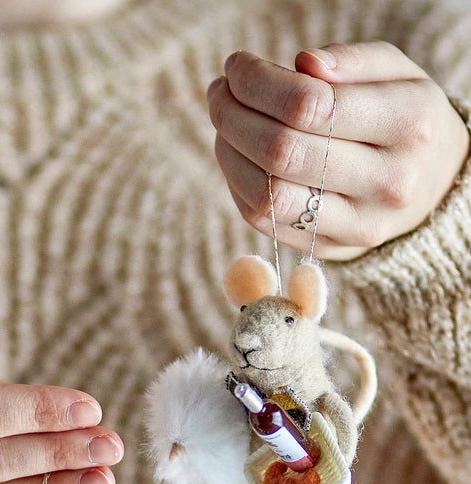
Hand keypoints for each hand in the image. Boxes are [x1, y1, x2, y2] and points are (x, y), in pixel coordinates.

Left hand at [207, 42, 469, 260]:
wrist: (437, 184)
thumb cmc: (404, 116)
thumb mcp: (397, 72)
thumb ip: (353, 60)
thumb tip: (303, 64)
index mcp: (407, 124)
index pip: (309, 105)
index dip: (257, 83)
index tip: (236, 66)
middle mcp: (386, 181)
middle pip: (283, 152)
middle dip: (234, 116)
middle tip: (218, 93)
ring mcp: (358, 225)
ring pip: (268, 196)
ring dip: (229, 155)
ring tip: (224, 123)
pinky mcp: (332, 250)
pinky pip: (266, 222)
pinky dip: (239, 185)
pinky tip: (238, 157)